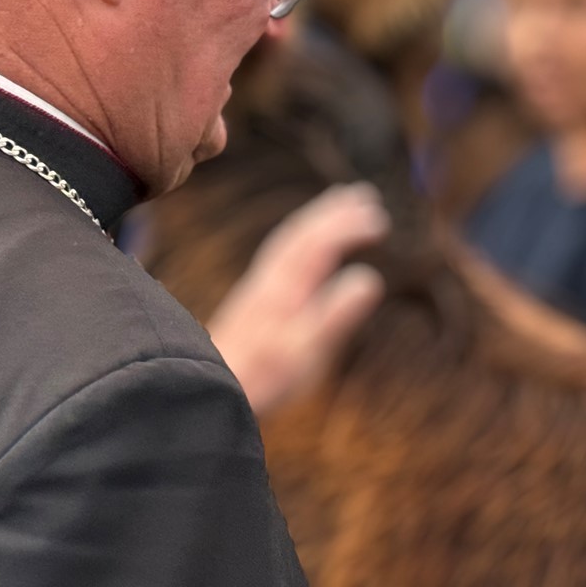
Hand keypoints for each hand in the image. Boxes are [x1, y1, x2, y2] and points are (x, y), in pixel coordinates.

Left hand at [208, 184, 388, 415]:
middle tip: (366, 195)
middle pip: (302, 234)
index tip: (380, 219)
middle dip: (334, 211)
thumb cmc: (262, 379)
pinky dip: (300, 237)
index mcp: (286, 290)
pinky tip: (306, 245)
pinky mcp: (252, 302)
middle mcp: (270, 281)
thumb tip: (369, 279)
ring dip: (316, 218)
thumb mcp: (306, 353)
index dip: (349, 227)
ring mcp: (258, 289)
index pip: (320, 245)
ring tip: (340, 203)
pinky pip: (280, 255)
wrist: (205, 390)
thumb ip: (336, 315)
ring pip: (289, 242)